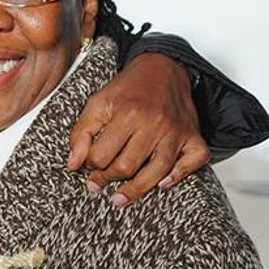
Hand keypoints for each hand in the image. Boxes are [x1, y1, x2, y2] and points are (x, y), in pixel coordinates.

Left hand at [66, 52, 210, 206]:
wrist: (162, 69)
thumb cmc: (128, 89)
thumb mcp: (98, 103)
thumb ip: (82, 133)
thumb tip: (73, 165)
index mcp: (128, 113)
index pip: (102, 154)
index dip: (90, 165)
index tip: (87, 167)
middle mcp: (154, 123)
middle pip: (127, 166)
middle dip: (108, 178)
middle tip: (98, 183)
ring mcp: (177, 131)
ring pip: (157, 171)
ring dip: (137, 189)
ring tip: (120, 199)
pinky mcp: (195, 136)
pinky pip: (193, 163)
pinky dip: (178, 176)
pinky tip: (161, 184)